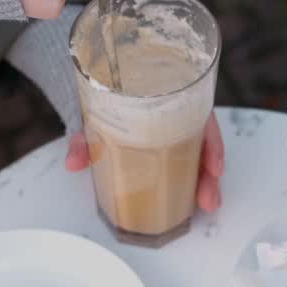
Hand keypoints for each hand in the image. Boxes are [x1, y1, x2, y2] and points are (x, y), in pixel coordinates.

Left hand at [64, 112, 225, 211]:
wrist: (99, 83)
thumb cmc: (106, 96)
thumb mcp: (93, 116)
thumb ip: (84, 139)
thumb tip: (73, 163)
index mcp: (170, 96)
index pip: (201, 117)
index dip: (211, 143)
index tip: (214, 167)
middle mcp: (179, 112)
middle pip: (205, 142)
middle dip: (210, 173)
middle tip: (207, 198)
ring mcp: (176, 130)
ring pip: (200, 154)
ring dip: (206, 181)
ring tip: (206, 203)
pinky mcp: (169, 146)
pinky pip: (188, 161)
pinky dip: (193, 179)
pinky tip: (195, 198)